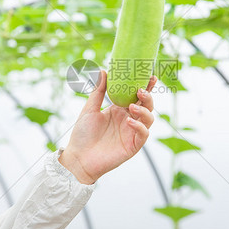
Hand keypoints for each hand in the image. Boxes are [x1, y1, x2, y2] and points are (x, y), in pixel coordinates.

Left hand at [59, 70, 156, 184]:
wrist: (78, 157)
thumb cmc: (83, 134)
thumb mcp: (89, 109)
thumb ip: (98, 91)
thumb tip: (102, 71)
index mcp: (120, 110)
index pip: (137, 96)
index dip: (146, 86)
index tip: (150, 76)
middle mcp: (129, 119)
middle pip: (147, 106)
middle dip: (148, 97)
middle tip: (141, 90)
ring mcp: (132, 133)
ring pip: (149, 119)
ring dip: (144, 111)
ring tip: (132, 107)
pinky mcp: (133, 146)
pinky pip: (143, 135)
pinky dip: (139, 127)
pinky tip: (129, 121)